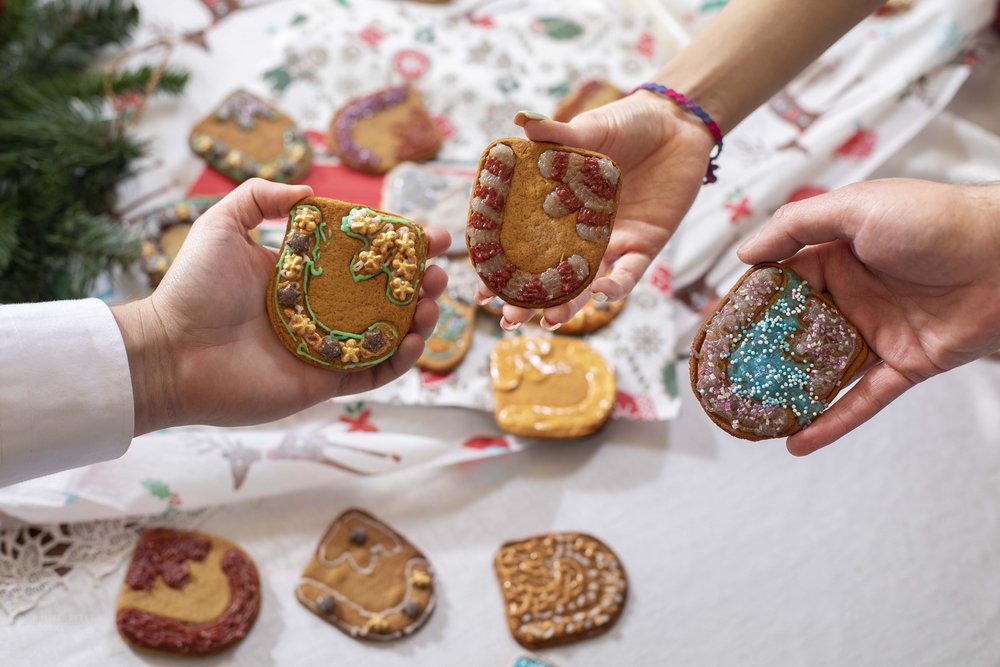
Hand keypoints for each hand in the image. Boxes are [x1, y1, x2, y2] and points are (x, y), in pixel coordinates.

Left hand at [113, 179, 448, 434]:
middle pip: (386, 296)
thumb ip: (259, 197)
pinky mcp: (325, 380)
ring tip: (432, 303)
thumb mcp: (221, 225)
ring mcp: (326, 346)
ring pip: (388, 334)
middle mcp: (322, 309)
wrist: (171, 351)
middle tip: (438, 272)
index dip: (401, 246)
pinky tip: (417, 338)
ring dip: (419, 319)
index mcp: (305, 274)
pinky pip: (374, 372)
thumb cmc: (193, 288)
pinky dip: (401, 359)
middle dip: (419, 283)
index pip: (364, 258)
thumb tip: (307, 191)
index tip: (430, 235)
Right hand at [474, 92, 714, 328]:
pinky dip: (615, 287)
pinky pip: (628, 274)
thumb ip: (557, 134)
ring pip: (586, 285)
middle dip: (530, 300)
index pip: (523, 245)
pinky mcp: (645, 245)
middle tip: (509, 318)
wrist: (676, 124)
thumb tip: (521, 120)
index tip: (480, 289)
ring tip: (549, 320)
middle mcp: (580, 232)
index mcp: (557, 208)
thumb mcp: (589, 128)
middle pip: (550, 275)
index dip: (502, 269)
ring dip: (569, 305)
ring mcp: (612, 242)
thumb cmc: (627, 124)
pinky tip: (599, 293)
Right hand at [738, 179, 999, 454]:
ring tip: (750, 417)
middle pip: (795, 332)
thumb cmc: (937, 219)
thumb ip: (795, 226)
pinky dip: (832, 423)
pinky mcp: (904, 365)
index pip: (779, 284)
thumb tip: (744, 255)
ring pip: (823, 371)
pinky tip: (798, 442)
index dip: (747, 306)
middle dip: (759, 357)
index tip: (715, 329)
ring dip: (788, 395)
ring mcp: (877, 332)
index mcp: (838, 255)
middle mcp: (853, 295)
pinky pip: (862, 400)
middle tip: (722, 381)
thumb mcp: (856, 207)